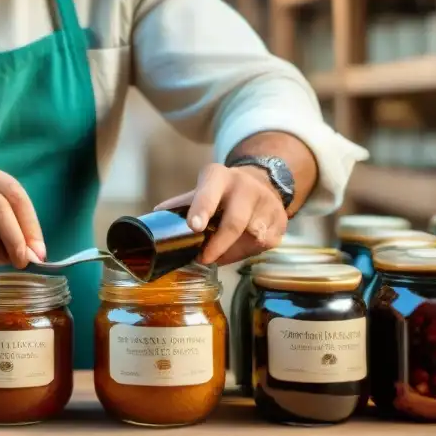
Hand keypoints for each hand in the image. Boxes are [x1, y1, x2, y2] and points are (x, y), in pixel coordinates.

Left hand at [153, 163, 287, 265]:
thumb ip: (181, 205)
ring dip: (231, 251)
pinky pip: (262, 245)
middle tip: (203, 258)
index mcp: (219, 177)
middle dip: (218, 244)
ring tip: (218, 253)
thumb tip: (155, 218)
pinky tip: (238, 248)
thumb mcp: (203, 190)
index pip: (209, 191)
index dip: (202, 208)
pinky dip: (245, 253)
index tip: (194, 226)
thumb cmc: (222, 192)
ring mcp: (267, 203)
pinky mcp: (280, 221)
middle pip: (234, 222)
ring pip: (249, 237)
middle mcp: (245, 186)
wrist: (262, 183)